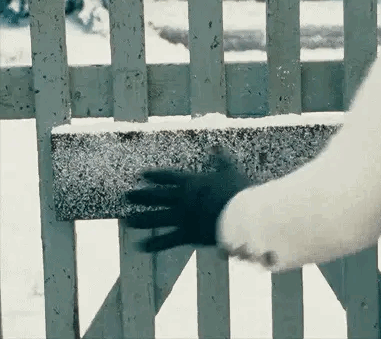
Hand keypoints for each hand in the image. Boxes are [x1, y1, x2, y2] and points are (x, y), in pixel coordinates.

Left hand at [123, 149, 251, 251]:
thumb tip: (216, 146)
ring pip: (157, 218)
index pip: (168, 177)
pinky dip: (154, 244)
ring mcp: (183, 217)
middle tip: (127, 196)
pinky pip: (167, 240)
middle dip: (141, 196)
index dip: (154, 176)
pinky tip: (139, 246)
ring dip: (141, 220)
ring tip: (127, 221)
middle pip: (157, 197)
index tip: (141, 175)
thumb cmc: (237, 190)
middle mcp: (183, 199)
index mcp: (192, 182)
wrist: (241, 214)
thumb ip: (221, 159)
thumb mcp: (229, 170)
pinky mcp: (188, 234)